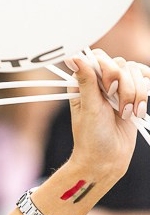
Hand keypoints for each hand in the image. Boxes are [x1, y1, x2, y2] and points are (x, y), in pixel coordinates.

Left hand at [65, 49, 148, 185]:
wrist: (107, 158)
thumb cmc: (92, 136)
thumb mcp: (89, 108)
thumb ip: (86, 81)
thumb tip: (72, 57)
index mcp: (83, 82)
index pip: (98, 57)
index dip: (108, 69)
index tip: (108, 89)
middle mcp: (99, 81)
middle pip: (121, 63)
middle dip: (124, 86)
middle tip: (118, 108)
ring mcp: (118, 88)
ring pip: (136, 72)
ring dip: (135, 95)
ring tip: (126, 114)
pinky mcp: (132, 95)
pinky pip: (146, 81)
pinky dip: (144, 95)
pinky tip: (137, 111)